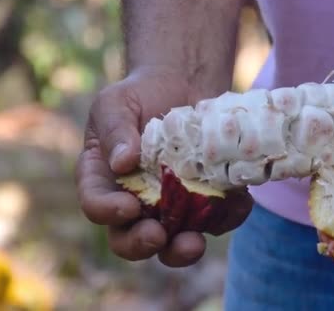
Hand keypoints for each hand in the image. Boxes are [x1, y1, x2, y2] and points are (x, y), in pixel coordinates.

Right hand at [75, 68, 252, 266]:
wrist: (182, 83)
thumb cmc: (140, 94)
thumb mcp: (115, 103)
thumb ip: (114, 131)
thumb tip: (122, 163)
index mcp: (103, 180)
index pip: (96, 204)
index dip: (108, 211)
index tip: (129, 206)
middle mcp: (134, 200)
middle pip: (129, 238)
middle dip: (142, 244)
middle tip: (157, 235)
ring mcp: (171, 205)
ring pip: (173, 242)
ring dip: (182, 249)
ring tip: (194, 242)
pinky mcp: (204, 200)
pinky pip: (216, 220)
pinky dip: (227, 217)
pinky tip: (237, 205)